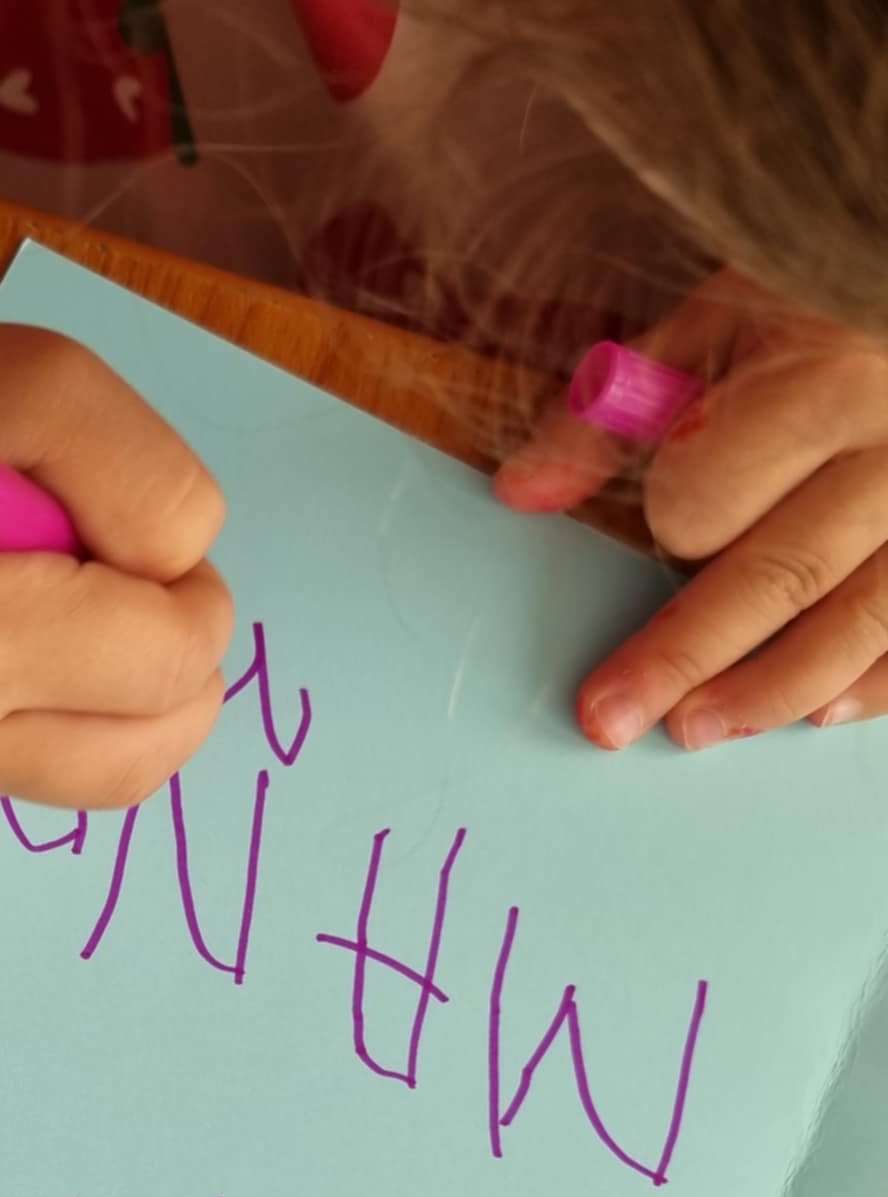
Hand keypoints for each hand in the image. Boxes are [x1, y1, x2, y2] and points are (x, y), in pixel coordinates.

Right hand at [0, 319, 232, 808]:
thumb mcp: (48, 385)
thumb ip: (151, 481)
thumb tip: (179, 586)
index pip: (164, 665)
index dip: (186, 598)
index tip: (131, 543)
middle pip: (142, 754)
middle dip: (166, 663)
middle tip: (117, 584)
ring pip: (97, 783)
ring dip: (121, 702)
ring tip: (64, 615)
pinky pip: (29, 781)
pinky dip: (53, 720)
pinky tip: (3, 653)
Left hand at [494, 270, 887, 747]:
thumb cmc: (827, 289)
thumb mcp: (719, 318)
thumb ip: (616, 411)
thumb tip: (519, 492)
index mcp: (824, 376)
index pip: (717, 491)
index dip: (678, 517)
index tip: (666, 522)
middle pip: (778, 577)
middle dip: (684, 657)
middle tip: (609, 719)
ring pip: (859, 620)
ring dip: (771, 690)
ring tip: (695, 730)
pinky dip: (875, 683)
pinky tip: (817, 716)